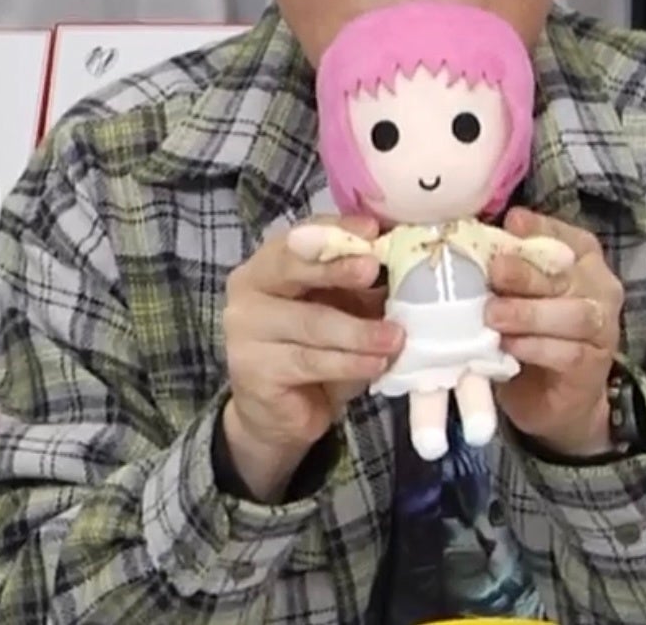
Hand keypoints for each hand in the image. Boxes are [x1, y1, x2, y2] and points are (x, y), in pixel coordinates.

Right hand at [221, 214, 402, 498]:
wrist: (280, 414)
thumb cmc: (314, 351)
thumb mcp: (340, 310)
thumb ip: (357, 285)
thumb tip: (401, 259)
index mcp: (268, 263)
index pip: (300, 238)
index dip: (335, 231)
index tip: (372, 230)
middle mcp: (248, 289)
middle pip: (292, 269)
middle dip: (337, 268)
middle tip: (373, 269)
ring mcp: (244, 331)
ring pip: (310, 322)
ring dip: (359, 331)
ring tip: (395, 337)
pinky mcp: (254, 371)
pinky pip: (310, 361)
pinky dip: (350, 363)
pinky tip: (376, 365)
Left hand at [484, 208, 623, 456]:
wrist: (554, 400)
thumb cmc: (532, 334)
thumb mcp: (517, 296)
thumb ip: (508, 269)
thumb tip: (475, 240)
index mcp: (583, 262)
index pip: (569, 237)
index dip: (542, 228)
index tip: (512, 223)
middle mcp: (600, 289)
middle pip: (567, 274)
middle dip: (528, 272)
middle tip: (495, 272)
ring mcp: (603, 329)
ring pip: (574, 313)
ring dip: (530, 313)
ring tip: (494, 315)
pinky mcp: (593, 366)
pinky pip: (568, 352)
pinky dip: (535, 347)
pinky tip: (509, 345)